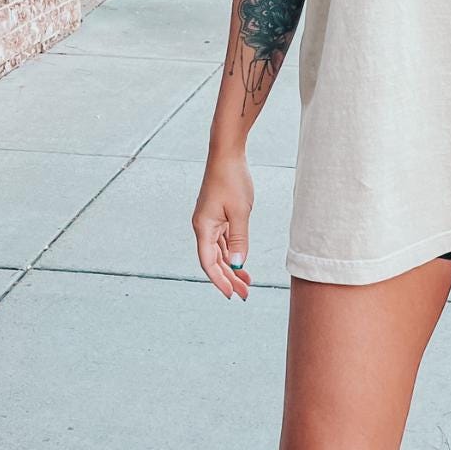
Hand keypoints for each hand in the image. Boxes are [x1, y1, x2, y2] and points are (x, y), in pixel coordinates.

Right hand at [191, 147, 253, 299]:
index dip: (219, 281)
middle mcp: (203, 227)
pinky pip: (223, 241)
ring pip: (219, 252)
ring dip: (231, 268)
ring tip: (247, 282)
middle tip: (245, 294)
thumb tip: (236, 265)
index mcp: (203, 227)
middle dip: (228, 278)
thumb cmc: (232, 180)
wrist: (226, 155)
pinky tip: (241, 263)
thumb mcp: (240, 212)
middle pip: (213, 260)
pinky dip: (231, 253)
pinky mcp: (217, 216)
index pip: (208, 263)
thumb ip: (239, 240)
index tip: (232, 294)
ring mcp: (209, 222)